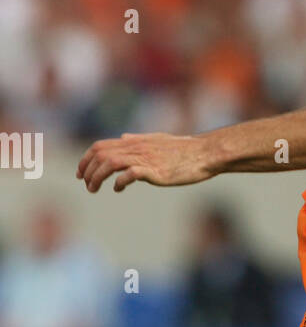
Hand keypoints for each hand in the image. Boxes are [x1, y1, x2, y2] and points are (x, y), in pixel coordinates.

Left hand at [77, 132, 216, 192]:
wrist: (205, 153)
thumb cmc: (184, 149)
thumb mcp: (158, 140)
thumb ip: (139, 139)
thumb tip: (124, 137)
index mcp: (135, 141)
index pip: (100, 146)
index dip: (85, 159)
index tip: (81, 174)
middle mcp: (136, 147)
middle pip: (100, 154)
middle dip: (87, 170)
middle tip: (87, 185)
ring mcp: (145, 158)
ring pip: (110, 163)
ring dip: (97, 177)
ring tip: (94, 189)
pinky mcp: (155, 170)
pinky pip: (130, 173)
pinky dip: (119, 181)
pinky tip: (118, 188)